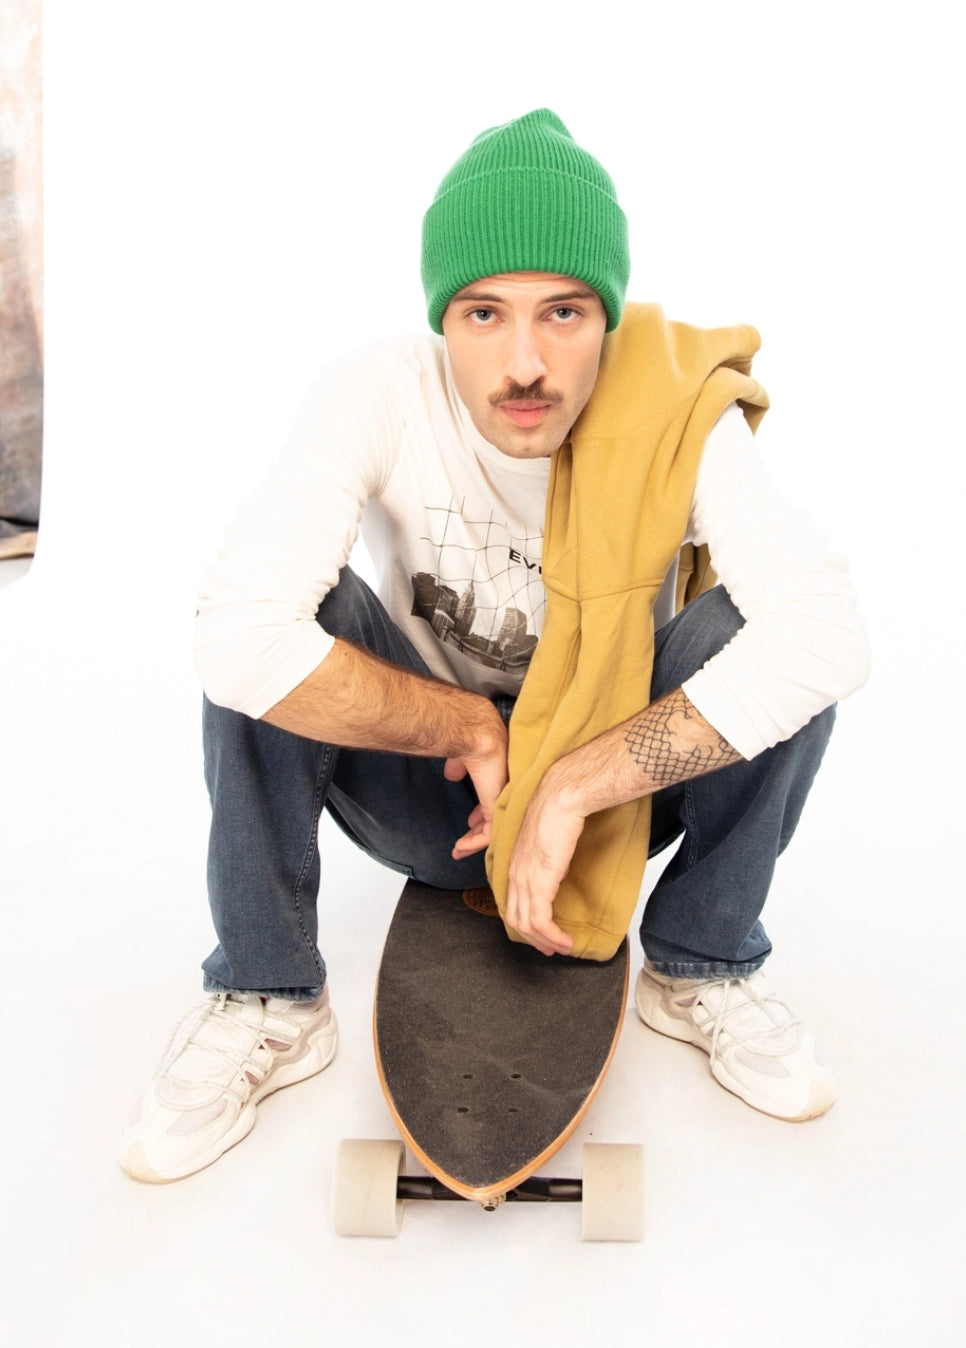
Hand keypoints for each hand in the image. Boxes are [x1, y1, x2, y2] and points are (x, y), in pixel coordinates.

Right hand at [447, 728, 508, 859]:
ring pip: (492, 830)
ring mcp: (504, 802)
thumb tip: (452, 774)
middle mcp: (505, 792)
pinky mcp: (498, 811)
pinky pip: (488, 836)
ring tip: (459, 850)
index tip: (470, 821)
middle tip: (464, 841)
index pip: (493, 802)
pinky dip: (473, 844)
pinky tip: (460, 847)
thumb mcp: (463, 758)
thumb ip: (459, 767)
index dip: (481, 813)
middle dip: (477, 831)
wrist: (480, 739)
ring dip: (473, 842)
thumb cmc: (473, 741)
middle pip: (494, 818)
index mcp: (499, 779)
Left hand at [503, 770, 584, 956]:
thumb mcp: (546, 839)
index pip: (511, 901)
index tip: (540, 933)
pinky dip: (552, 937)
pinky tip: (565, 941)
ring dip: (545, 942)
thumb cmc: (556, 810)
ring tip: (561, 948)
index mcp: (513, 862)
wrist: (560, 799)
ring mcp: (524, 880)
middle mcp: (514, 873)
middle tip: (549, 949)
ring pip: (526, 924)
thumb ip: (545, 856)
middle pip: (514, 918)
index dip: (523, 921)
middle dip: (532, 939)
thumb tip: (556, 867)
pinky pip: (540, 922)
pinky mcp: (538, 883)